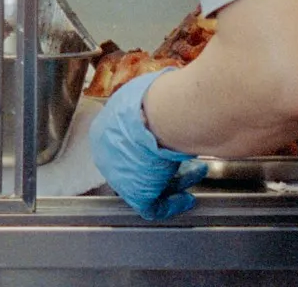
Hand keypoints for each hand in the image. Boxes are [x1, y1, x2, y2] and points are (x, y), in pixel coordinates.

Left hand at [90, 70, 202, 220]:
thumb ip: (148, 101)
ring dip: (173, 181)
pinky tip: (186, 199)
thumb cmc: (153, 101)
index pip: (124, 144)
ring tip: (194, 175)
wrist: (161, 116)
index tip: (164, 143)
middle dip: (160, 164)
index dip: (147, 145)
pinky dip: (172, 204)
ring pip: (148, 184)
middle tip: (180, 161)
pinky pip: (155, 206)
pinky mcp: (137, 194)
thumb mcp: (145, 92)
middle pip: (136, 164)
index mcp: (104, 131)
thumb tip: (161, 92)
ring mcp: (121, 178)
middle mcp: (108, 156)